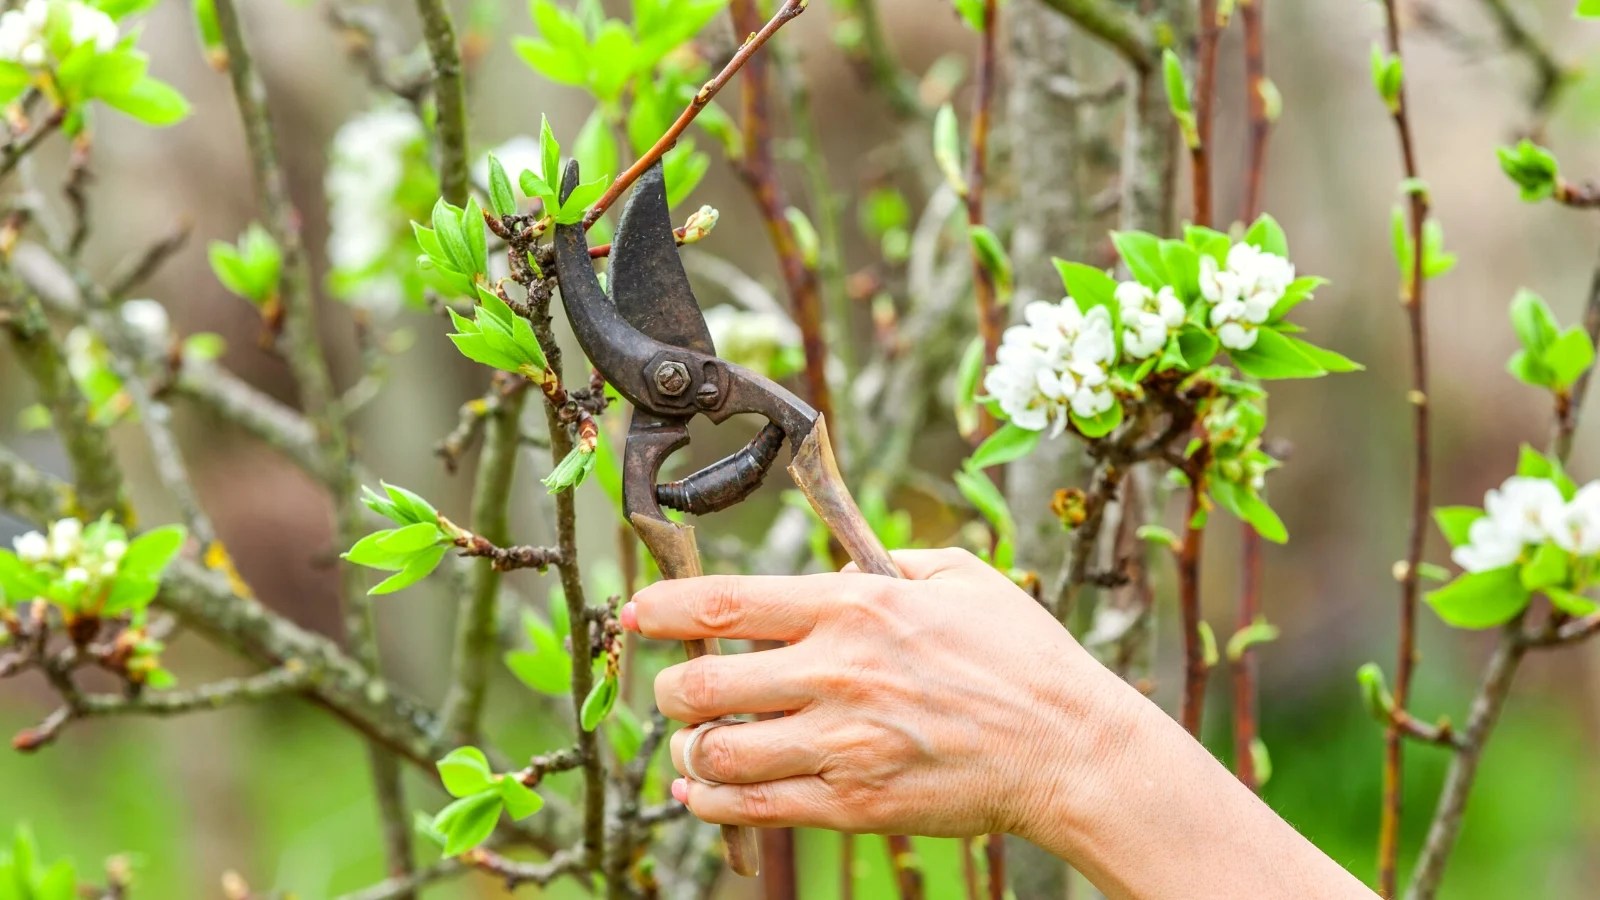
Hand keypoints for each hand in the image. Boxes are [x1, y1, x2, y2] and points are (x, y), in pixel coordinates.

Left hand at [622, 547, 1118, 839]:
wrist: (1069, 750)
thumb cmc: (1021, 656)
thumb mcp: (960, 577)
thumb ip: (882, 566)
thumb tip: (825, 578)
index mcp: (856, 609)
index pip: (727, 603)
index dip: (662, 609)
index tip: (634, 613)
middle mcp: (837, 674)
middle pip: (702, 685)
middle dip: (668, 687)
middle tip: (675, 686)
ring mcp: (842, 745)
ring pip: (716, 753)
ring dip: (690, 747)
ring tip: (698, 741)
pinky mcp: (853, 804)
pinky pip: (752, 808)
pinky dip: (711, 801)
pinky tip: (704, 789)